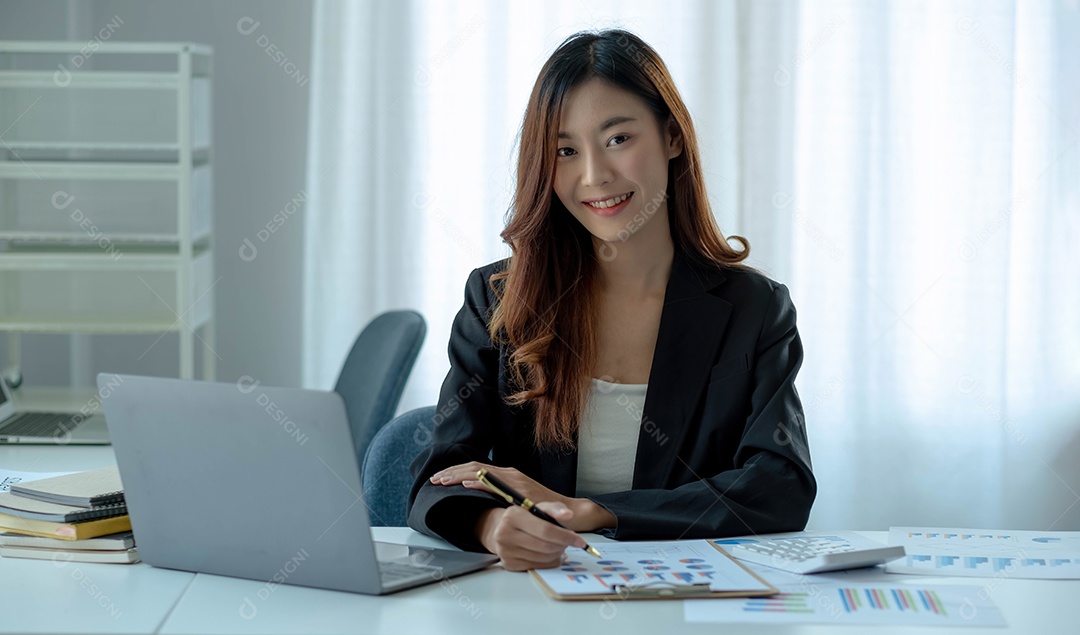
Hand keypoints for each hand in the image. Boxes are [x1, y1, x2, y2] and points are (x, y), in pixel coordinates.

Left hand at [429, 461, 616, 532]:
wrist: (566, 513)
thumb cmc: (541, 508)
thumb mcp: (516, 499)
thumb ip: (500, 494)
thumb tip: (477, 495)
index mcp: (505, 475)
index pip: (475, 469)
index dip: (455, 472)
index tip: (439, 479)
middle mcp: (507, 473)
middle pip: (473, 467)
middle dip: (451, 473)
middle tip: (434, 480)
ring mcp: (513, 479)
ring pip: (479, 472)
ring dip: (458, 475)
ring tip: (442, 481)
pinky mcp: (518, 488)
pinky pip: (494, 483)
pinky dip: (478, 482)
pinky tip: (465, 484)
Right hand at [475, 503, 585, 570]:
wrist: (499, 529)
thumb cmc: (523, 518)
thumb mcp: (537, 507)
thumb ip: (554, 509)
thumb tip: (568, 515)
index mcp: (513, 516)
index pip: (546, 530)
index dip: (566, 536)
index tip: (580, 541)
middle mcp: (505, 534)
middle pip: (546, 546)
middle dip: (562, 545)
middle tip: (569, 542)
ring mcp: (506, 551)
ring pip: (543, 558)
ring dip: (557, 553)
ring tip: (558, 546)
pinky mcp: (508, 564)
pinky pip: (537, 567)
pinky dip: (549, 561)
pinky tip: (550, 554)